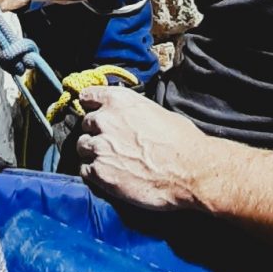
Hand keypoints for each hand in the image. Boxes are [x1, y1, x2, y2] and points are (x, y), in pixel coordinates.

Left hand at [74, 87, 218, 215]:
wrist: (190, 171)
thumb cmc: (181, 141)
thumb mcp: (156, 112)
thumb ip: (131, 112)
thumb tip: (127, 119)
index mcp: (119, 100)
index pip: (87, 96)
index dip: (91, 106)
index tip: (95, 112)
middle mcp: (104, 120)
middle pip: (86, 124)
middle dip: (97, 132)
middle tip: (112, 143)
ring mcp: (99, 147)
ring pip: (82, 147)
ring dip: (93, 153)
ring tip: (111, 161)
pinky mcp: (99, 173)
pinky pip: (84, 170)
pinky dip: (94, 173)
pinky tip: (110, 175)